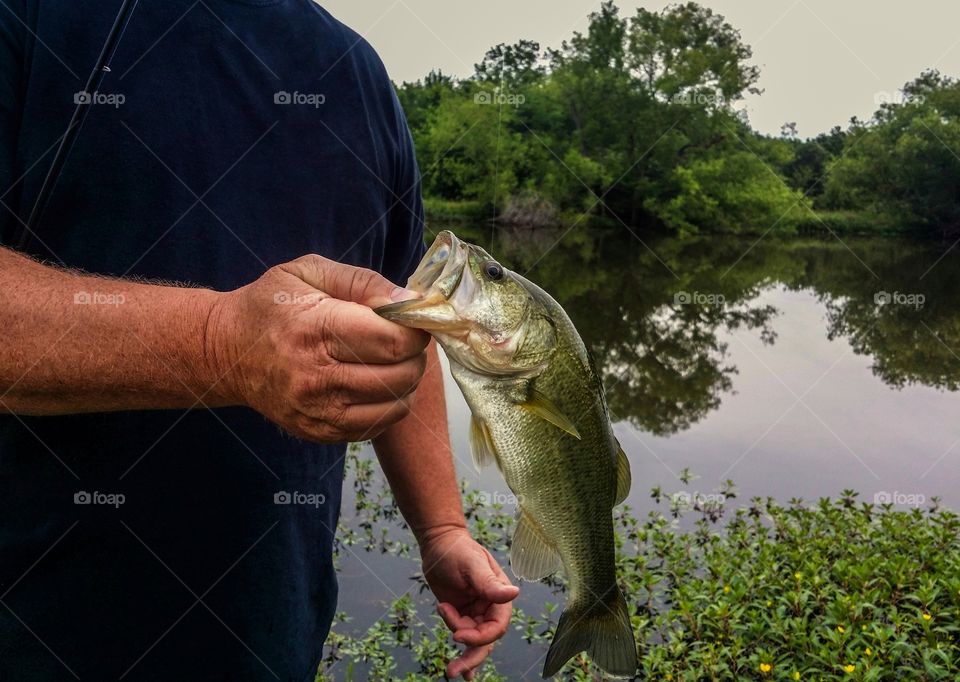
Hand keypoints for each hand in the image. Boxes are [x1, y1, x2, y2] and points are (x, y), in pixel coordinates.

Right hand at [208, 254, 429, 441]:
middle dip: (415, 355)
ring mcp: (317, 410)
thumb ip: (363, 282)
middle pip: (400, 375)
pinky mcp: (318, 432)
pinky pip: (377, 425)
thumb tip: (411, 301)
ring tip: (392, 360)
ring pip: (395, 404)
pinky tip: (377, 382)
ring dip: (407, 381)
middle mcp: (316, 376)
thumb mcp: (310, 272)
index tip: (411, 320)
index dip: (415, 329)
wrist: (225, 353)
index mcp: (316, 328)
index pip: (393, 341)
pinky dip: (389, 404)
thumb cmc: (271, 306)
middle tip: (405, 340)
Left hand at [420, 527, 519, 679]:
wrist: (439, 543)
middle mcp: (491, 607)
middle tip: (453, 671)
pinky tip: (462, 674)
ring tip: (450, 670)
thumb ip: (490, 584)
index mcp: (499, 596)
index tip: (457, 634)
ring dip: (463, 654)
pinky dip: (463, 652)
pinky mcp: (461, 614)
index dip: (479, 636)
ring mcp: (476, 612)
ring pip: (474, 642)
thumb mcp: (472, 564)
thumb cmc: (457, 550)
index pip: (496, 626)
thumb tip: (514, 593)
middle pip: (486, 640)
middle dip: (472, 657)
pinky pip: (464, 636)